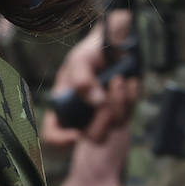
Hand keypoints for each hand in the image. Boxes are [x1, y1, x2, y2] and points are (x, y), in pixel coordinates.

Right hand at [43, 12, 136, 145]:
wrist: (113, 45)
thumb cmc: (89, 53)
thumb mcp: (79, 61)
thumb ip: (82, 79)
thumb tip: (97, 101)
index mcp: (63, 106)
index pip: (54, 135)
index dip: (61, 140)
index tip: (75, 136)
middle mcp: (82, 116)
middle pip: (94, 136)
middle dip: (104, 119)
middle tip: (107, 94)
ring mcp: (104, 115)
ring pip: (116, 125)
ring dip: (119, 102)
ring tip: (119, 79)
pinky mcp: (122, 110)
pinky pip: (130, 113)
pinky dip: (131, 97)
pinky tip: (129, 81)